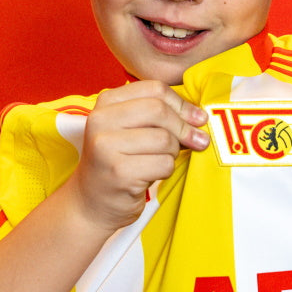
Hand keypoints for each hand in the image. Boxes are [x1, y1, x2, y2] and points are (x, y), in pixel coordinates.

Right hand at [67, 81, 208, 231]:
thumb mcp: (131, 130)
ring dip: (173, 152)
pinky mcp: (119, 172)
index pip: (155, 89)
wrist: (91, 203)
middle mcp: (101, 120)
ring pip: (165, 139)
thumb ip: (159, 116)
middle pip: (160, 111)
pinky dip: (167, 170)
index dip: (182, 104)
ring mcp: (107, 146)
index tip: (197, 119)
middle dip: (184, 128)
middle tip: (197, 142)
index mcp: (106, 102)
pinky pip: (164, 164)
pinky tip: (153, 175)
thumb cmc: (119, 163)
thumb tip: (199, 117)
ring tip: (161, 161)